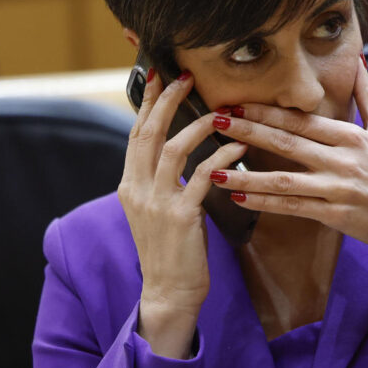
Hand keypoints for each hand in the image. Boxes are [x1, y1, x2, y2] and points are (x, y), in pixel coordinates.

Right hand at [118, 70, 247, 357]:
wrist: (168, 292)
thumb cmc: (169, 250)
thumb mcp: (154, 210)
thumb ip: (159, 180)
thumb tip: (176, 149)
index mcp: (129, 185)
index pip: (136, 133)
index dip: (147, 103)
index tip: (159, 74)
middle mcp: (137, 189)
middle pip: (149, 132)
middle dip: (167, 100)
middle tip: (187, 76)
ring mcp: (157, 203)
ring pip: (173, 149)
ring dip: (198, 125)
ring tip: (221, 112)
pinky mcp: (181, 217)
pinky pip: (201, 176)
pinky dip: (221, 158)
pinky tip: (238, 148)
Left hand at [208, 56, 367, 264]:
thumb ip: (367, 96)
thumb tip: (358, 60)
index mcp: (351, 137)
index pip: (301, 121)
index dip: (267, 111)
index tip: (236, 103)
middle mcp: (343, 160)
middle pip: (287, 143)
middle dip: (248, 131)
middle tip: (214, 122)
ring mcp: (337, 189)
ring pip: (284, 179)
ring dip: (246, 174)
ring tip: (213, 169)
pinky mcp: (334, 215)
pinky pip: (292, 208)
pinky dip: (264, 203)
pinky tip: (239, 198)